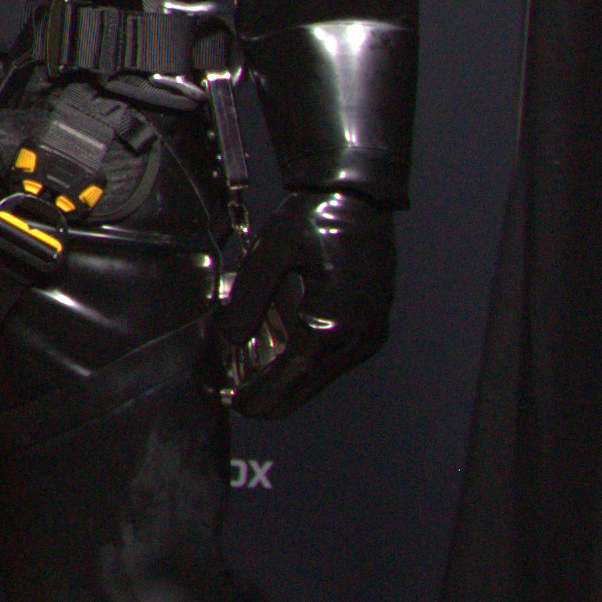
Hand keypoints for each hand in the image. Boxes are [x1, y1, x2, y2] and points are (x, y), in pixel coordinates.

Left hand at [212, 188, 395, 418]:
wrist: (355, 198)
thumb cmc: (314, 220)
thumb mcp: (269, 254)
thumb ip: (247, 300)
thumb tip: (231, 339)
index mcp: (333, 322)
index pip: (292, 375)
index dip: (261, 393)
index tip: (236, 404)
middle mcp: (358, 336)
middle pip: (309, 384)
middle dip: (272, 395)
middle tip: (238, 399)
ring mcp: (369, 333)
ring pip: (322, 373)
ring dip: (288, 377)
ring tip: (249, 375)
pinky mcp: (371, 325)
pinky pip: (334, 356)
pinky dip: (305, 360)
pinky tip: (276, 353)